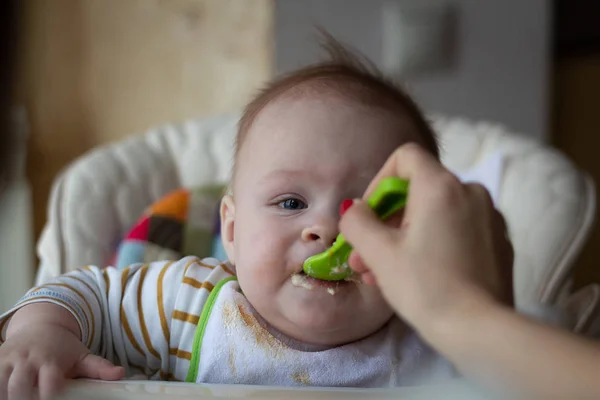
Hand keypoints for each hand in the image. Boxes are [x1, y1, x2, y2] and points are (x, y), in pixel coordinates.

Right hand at [0, 305, 123, 399]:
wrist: (40, 325)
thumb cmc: (63, 346)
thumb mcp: (82, 355)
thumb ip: (99, 367)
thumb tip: (120, 374)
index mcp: (51, 360)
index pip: (49, 384)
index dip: (50, 395)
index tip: (53, 399)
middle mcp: (28, 358)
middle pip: (19, 387)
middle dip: (24, 399)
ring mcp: (9, 359)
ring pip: (1, 385)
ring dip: (8, 395)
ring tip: (22, 397)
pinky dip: (0, 388)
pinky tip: (8, 393)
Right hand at [339, 143, 512, 329]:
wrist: (480, 330)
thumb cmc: (425, 287)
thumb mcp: (379, 253)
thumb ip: (357, 221)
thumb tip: (355, 209)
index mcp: (442, 186)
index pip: (406, 157)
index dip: (379, 181)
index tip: (369, 214)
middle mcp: (471, 192)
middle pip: (418, 191)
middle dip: (386, 221)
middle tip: (365, 256)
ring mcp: (490, 217)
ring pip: (436, 214)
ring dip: (404, 237)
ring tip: (382, 273)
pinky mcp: (499, 242)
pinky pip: (457, 231)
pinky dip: (433, 244)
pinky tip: (418, 276)